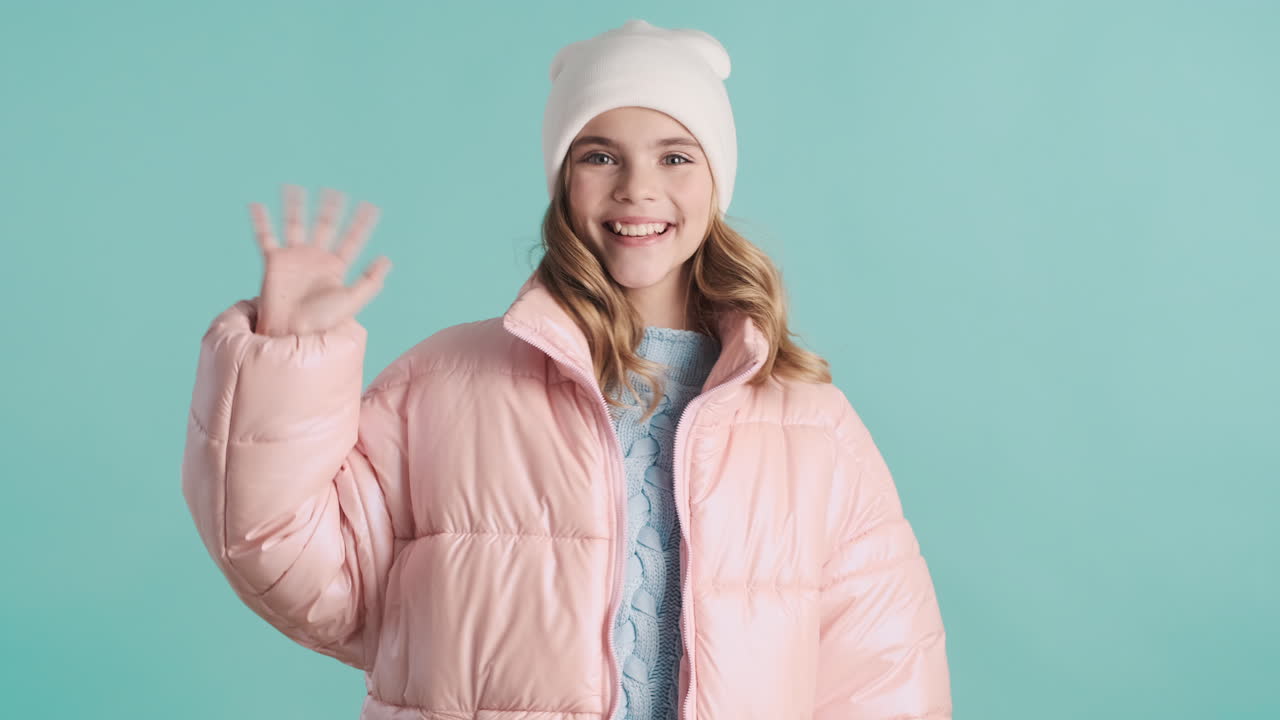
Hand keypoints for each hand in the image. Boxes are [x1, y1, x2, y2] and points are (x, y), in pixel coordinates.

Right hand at [249, 184, 390, 335]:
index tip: (371, 206)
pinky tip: (257, 205)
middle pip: (324, 226)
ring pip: (294, 224)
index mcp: (336, 266)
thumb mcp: (352, 300)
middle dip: (330, 209)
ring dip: (294, 207)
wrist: (292, 330)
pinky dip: (260, 221)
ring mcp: (294, 258)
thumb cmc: (322, 321)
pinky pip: (265, 237)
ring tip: (293, 187)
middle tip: (335, 190)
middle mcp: (315, 258)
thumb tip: (387, 259)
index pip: (352, 239)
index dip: (362, 224)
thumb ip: (370, 281)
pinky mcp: (274, 261)